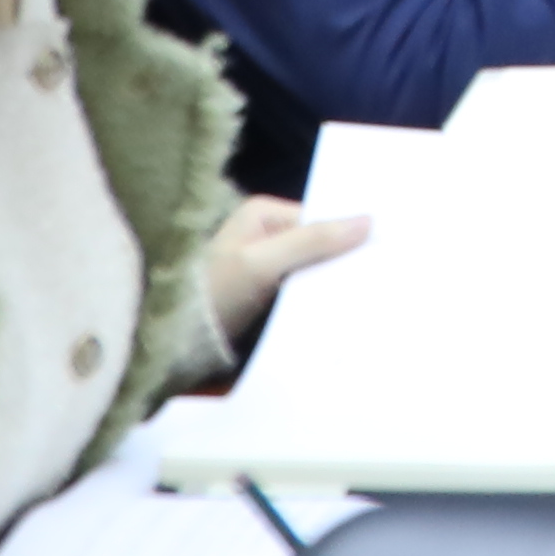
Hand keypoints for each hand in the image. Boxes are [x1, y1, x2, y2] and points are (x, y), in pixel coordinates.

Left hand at [196, 192, 363, 360]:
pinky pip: (299, 286)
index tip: (378, 251)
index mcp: (262, 212)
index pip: (319, 219)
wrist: (176, 343)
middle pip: (316, 241)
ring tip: (362, 293)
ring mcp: (263, 262)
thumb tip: (367, 220)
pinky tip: (335, 307)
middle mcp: (264, 231)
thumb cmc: (216, 293)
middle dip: (339, 258)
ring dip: (328, 280)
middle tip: (376, 274)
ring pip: (310, 266)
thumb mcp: (263, 264)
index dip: (346, 235)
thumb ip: (312, 241)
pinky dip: (314, 296)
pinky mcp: (263, 290)